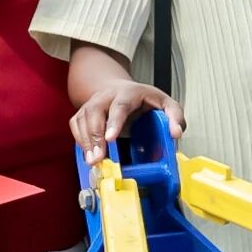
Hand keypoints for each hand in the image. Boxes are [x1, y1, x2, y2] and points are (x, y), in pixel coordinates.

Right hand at [68, 76, 183, 162]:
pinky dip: (79, 140)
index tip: (110, 138)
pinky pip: (75, 125)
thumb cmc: (143, 100)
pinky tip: (88, 154)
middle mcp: (106, 96)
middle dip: (95, 136)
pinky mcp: (83, 112)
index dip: (114, 122)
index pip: (119, 106)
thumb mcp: (165, 103)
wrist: (120, 90)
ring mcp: (92, 103)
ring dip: (86, 141)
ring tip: (93, 161)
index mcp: (128, 93)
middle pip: (95, 112)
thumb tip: (176, 133)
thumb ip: (174, 116)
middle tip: (98, 158)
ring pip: (83, 119)